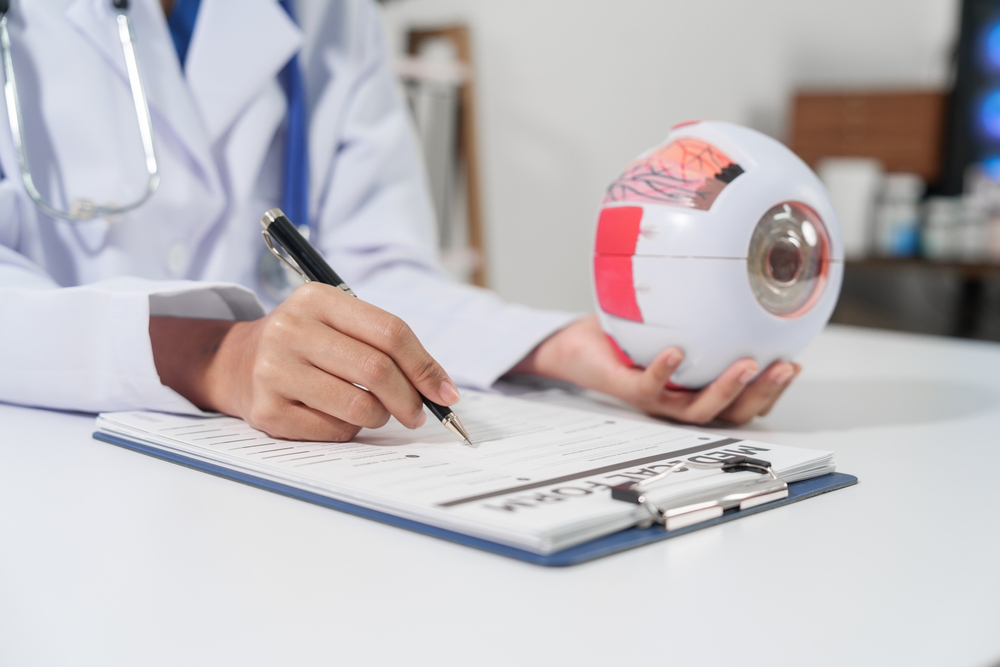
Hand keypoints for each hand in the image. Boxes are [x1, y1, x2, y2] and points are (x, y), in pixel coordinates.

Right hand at [149, 282, 459, 440]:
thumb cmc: (307, 343)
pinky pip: (333, 431)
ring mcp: (274, 371)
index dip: (425, 366)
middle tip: (418, 414)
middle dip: (409, 400)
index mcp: (317, 299)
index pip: (390, 332)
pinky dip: (349, 430)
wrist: (236, 362)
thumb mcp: (340, 324)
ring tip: (373, 412)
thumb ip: (388, 345)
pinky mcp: (267, 411)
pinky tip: (336, 416)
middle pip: (377, 371)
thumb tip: (442, 389)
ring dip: (379, 417)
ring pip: (359, 407)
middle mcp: (291, 330)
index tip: (445, 393)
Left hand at [510, 315, 799, 425]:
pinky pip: (650, 387)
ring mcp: (659, 399)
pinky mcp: (630, 390)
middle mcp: (684, 400)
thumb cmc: (631, 336)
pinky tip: (675, 352)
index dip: (774, 390)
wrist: (580, 346)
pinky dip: (664, 371)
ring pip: (698, 408)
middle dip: (763, 393)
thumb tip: (741, 268)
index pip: (747, 401)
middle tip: (784, 367)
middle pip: (734, 412)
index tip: (795, 364)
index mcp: (701, 389)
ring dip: (726, 389)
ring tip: (747, 365)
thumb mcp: (677, 320)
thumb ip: (706, 308)